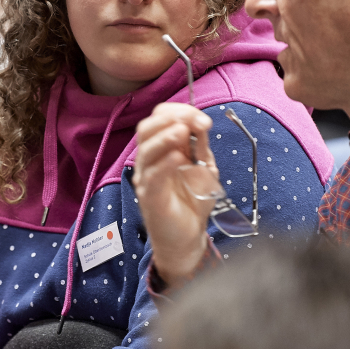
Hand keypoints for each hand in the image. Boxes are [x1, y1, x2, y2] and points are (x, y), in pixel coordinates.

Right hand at [133, 102, 217, 293]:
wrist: (188, 236)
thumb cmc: (193, 200)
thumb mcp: (203, 167)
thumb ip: (201, 146)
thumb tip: (200, 123)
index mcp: (161, 149)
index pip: (159, 118)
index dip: (179, 112)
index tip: (202, 120)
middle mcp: (149, 160)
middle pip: (147, 128)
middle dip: (171, 118)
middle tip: (194, 122)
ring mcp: (146, 178)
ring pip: (146, 149)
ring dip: (165, 137)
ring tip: (183, 132)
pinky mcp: (150, 197)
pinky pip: (153, 176)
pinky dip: (165, 163)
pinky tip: (179, 157)